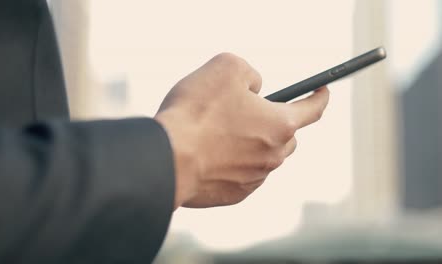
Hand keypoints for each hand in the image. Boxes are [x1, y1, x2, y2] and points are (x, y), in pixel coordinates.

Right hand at [154, 53, 328, 208]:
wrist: (166, 158)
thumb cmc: (195, 112)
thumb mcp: (226, 67)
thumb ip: (250, 73)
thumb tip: (255, 89)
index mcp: (280, 124)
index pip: (313, 109)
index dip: (320, 97)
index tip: (322, 92)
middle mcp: (273, 156)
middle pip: (286, 136)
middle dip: (273, 122)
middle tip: (244, 111)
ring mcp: (254, 179)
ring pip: (262, 156)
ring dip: (250, 143)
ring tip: (218, 132)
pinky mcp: (233, 195)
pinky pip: (242, 174)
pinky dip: (233, 162)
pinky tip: (210, 153)